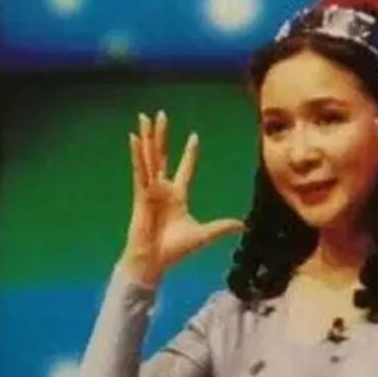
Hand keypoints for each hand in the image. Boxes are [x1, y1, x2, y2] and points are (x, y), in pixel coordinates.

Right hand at [122, 110, 243, 286]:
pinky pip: (139, 170)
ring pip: (149, 157)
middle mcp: (162, 189)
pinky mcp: (141, 194)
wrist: (153, 262)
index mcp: (176, 196)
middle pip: (162, 156)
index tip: (195, 137)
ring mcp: (150, 190)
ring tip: (145, 117)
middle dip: (162, 136)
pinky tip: (135, 138)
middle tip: (161, 114)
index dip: (189, 154)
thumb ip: (221, 227)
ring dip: (148, 137)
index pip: (184, 170)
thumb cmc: (174, 251)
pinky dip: (137, 154)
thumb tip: (242, 225)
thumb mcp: (203, 235)